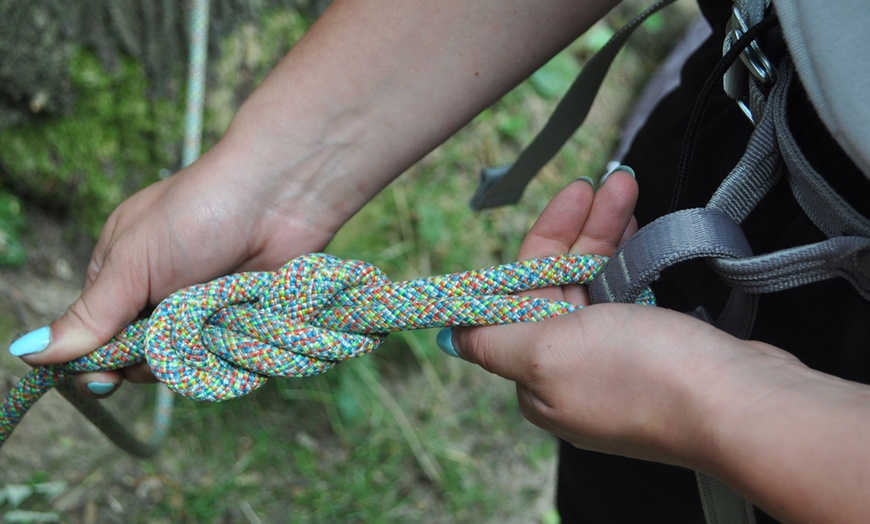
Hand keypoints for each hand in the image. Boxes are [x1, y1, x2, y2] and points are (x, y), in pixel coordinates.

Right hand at [8, 133, 354, 393]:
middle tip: (168, 334)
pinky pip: (223, 361)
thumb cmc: (202, 212)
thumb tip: (27, 353)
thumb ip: (90, 313)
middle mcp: (158, 297)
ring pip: (182, 364)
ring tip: (208, 317)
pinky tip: (234, 328)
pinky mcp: (239, 323)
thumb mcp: (134, 260)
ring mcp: (200, 312)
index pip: (93, 338)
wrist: (283, 194)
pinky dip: (226, 352)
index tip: (104, 379)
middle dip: (149, 356)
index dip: (96, 361)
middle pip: (138, 359)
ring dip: (191, 352)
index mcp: (119, 274)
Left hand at [447, 169, 792, 466]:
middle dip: (579, 229)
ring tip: (627, 187)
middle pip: (558, 285)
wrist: (738, 403)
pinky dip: (631, 260)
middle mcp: (568, 371)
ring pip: (596, 283)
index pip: (519, 297)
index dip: (540, 244)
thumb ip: (493, 339)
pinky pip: (629, 296)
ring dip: (607, 234)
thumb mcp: (545, 354)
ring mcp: (614, 362)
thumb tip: (450, 338)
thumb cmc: (639, 375)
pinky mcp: (654, 353)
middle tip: (608, 181)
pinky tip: (640, 228)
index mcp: (534, 377)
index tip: (568, 196)